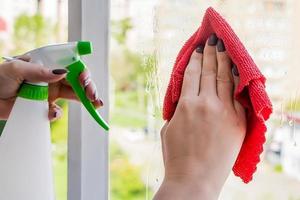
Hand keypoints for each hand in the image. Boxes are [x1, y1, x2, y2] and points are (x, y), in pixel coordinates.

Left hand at [0, 56, 102, 119]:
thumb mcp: (16, 69)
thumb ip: (39, 71)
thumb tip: (62, 73)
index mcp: (48, 64)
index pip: (71, 65)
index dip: (82, 72)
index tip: (85, 80)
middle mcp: (52, 77)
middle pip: (77, 81)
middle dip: (89, 88)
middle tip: (94, 97)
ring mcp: (50, 92)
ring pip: (74, 95)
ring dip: (85, 100)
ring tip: (95, 105)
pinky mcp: (45, 106)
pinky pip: (57, 111)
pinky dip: (56, 113)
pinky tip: (51, 112)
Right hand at [155, 34, 245, 199]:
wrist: (194, 180)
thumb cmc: (176, 156)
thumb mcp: (168, 128)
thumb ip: (178, 109)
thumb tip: (185, 98)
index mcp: (186, 105)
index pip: (191, 74)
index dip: (195, 60)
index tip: (197, 50)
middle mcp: (205, 104)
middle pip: (209, 72)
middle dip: (210, 54)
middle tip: (211, 42)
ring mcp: (224, 112)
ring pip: (225, 79)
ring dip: (224, 62)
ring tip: (223, 50)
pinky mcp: (237, 122)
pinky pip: (238, 96)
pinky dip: (236, 81)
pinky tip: (236, 71)